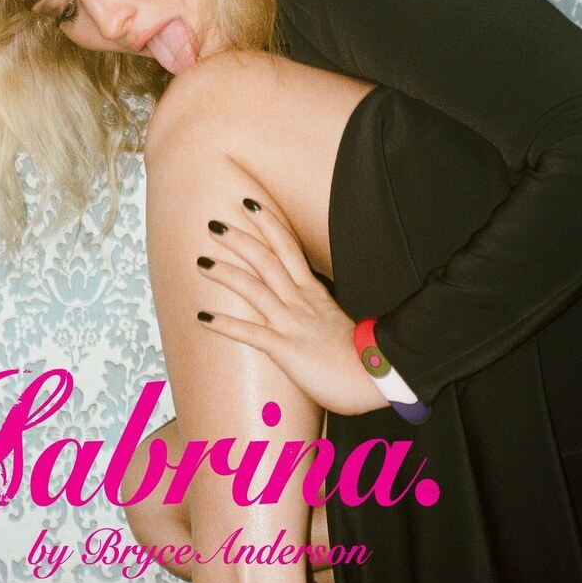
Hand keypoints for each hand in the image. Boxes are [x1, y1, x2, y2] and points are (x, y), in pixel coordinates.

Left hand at [196, 201, 390, 415]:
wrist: (380, 378)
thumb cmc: (361, 359)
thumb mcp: (334, 325)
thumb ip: (314, 315)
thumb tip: (301, 315)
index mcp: (313, 293)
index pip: (288, 248)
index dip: (268, 223)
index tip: (249, 204)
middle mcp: (301, 302)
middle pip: (267, 258)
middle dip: (240, 239)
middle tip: (213, 224)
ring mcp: (293, 323)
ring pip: (255, 288)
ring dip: (226, 273)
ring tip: (201, 261)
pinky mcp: (286, 348)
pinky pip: (250, 333)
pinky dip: (225, 323)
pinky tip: (202, 316)